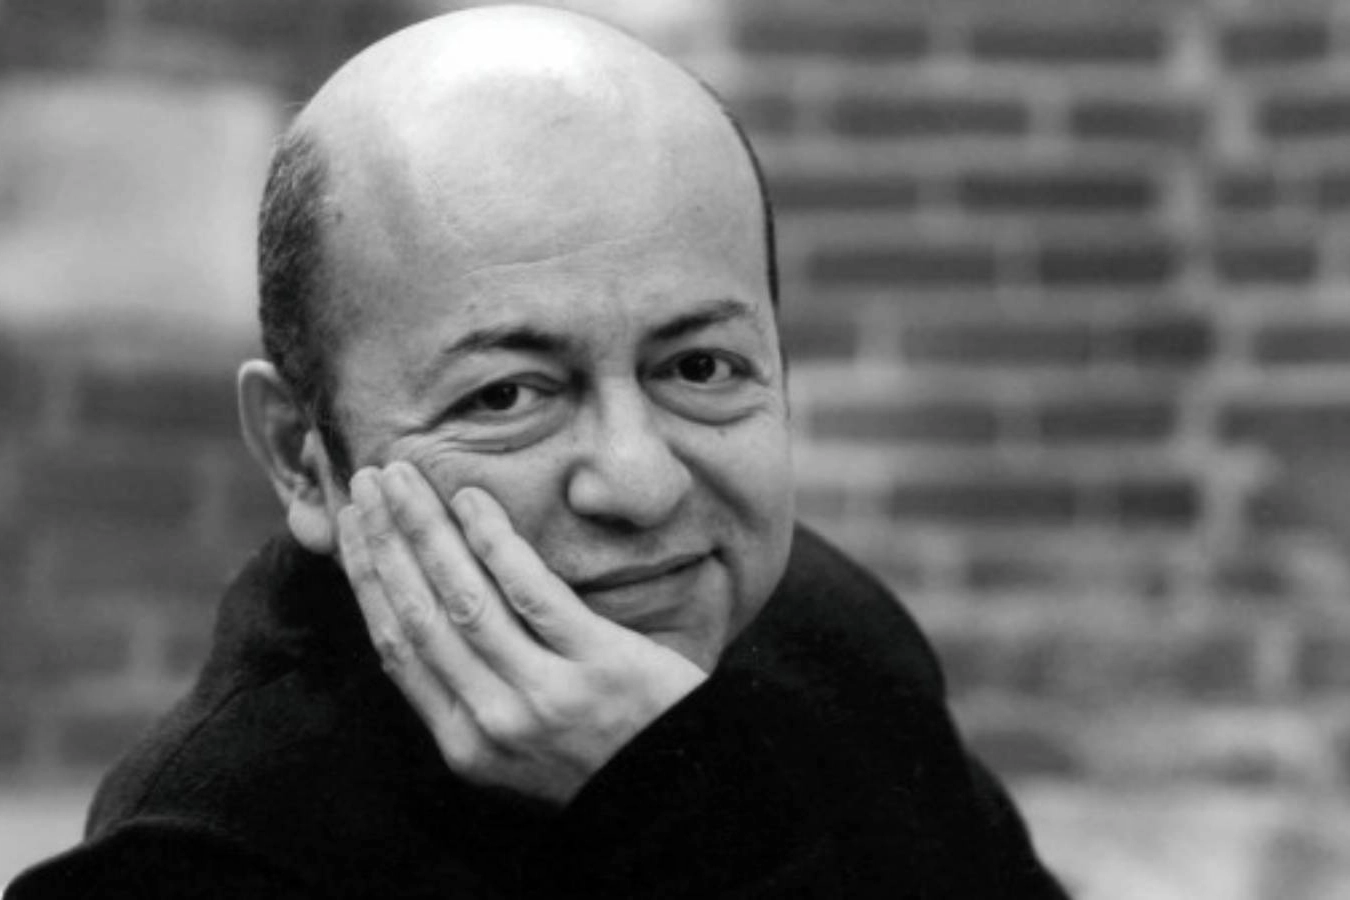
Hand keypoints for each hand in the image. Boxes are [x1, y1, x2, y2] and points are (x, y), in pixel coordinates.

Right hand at [336, 462, 707, 805]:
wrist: (681, 794)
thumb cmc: (600, 760)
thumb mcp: (518, 751)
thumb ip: (473, 698)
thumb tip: (425, 618)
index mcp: (464, 744)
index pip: (396, 648)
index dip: (367, 580)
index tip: (352, 527)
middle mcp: (492, 722)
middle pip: (418, 616)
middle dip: (385, 543)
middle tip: (368, 482)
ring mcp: (543, 695)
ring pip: (465, 599)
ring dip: (425, 531)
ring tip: (405, 478)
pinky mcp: (597, 665)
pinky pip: (533, 594)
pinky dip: (496, 545)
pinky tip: (472, 503)